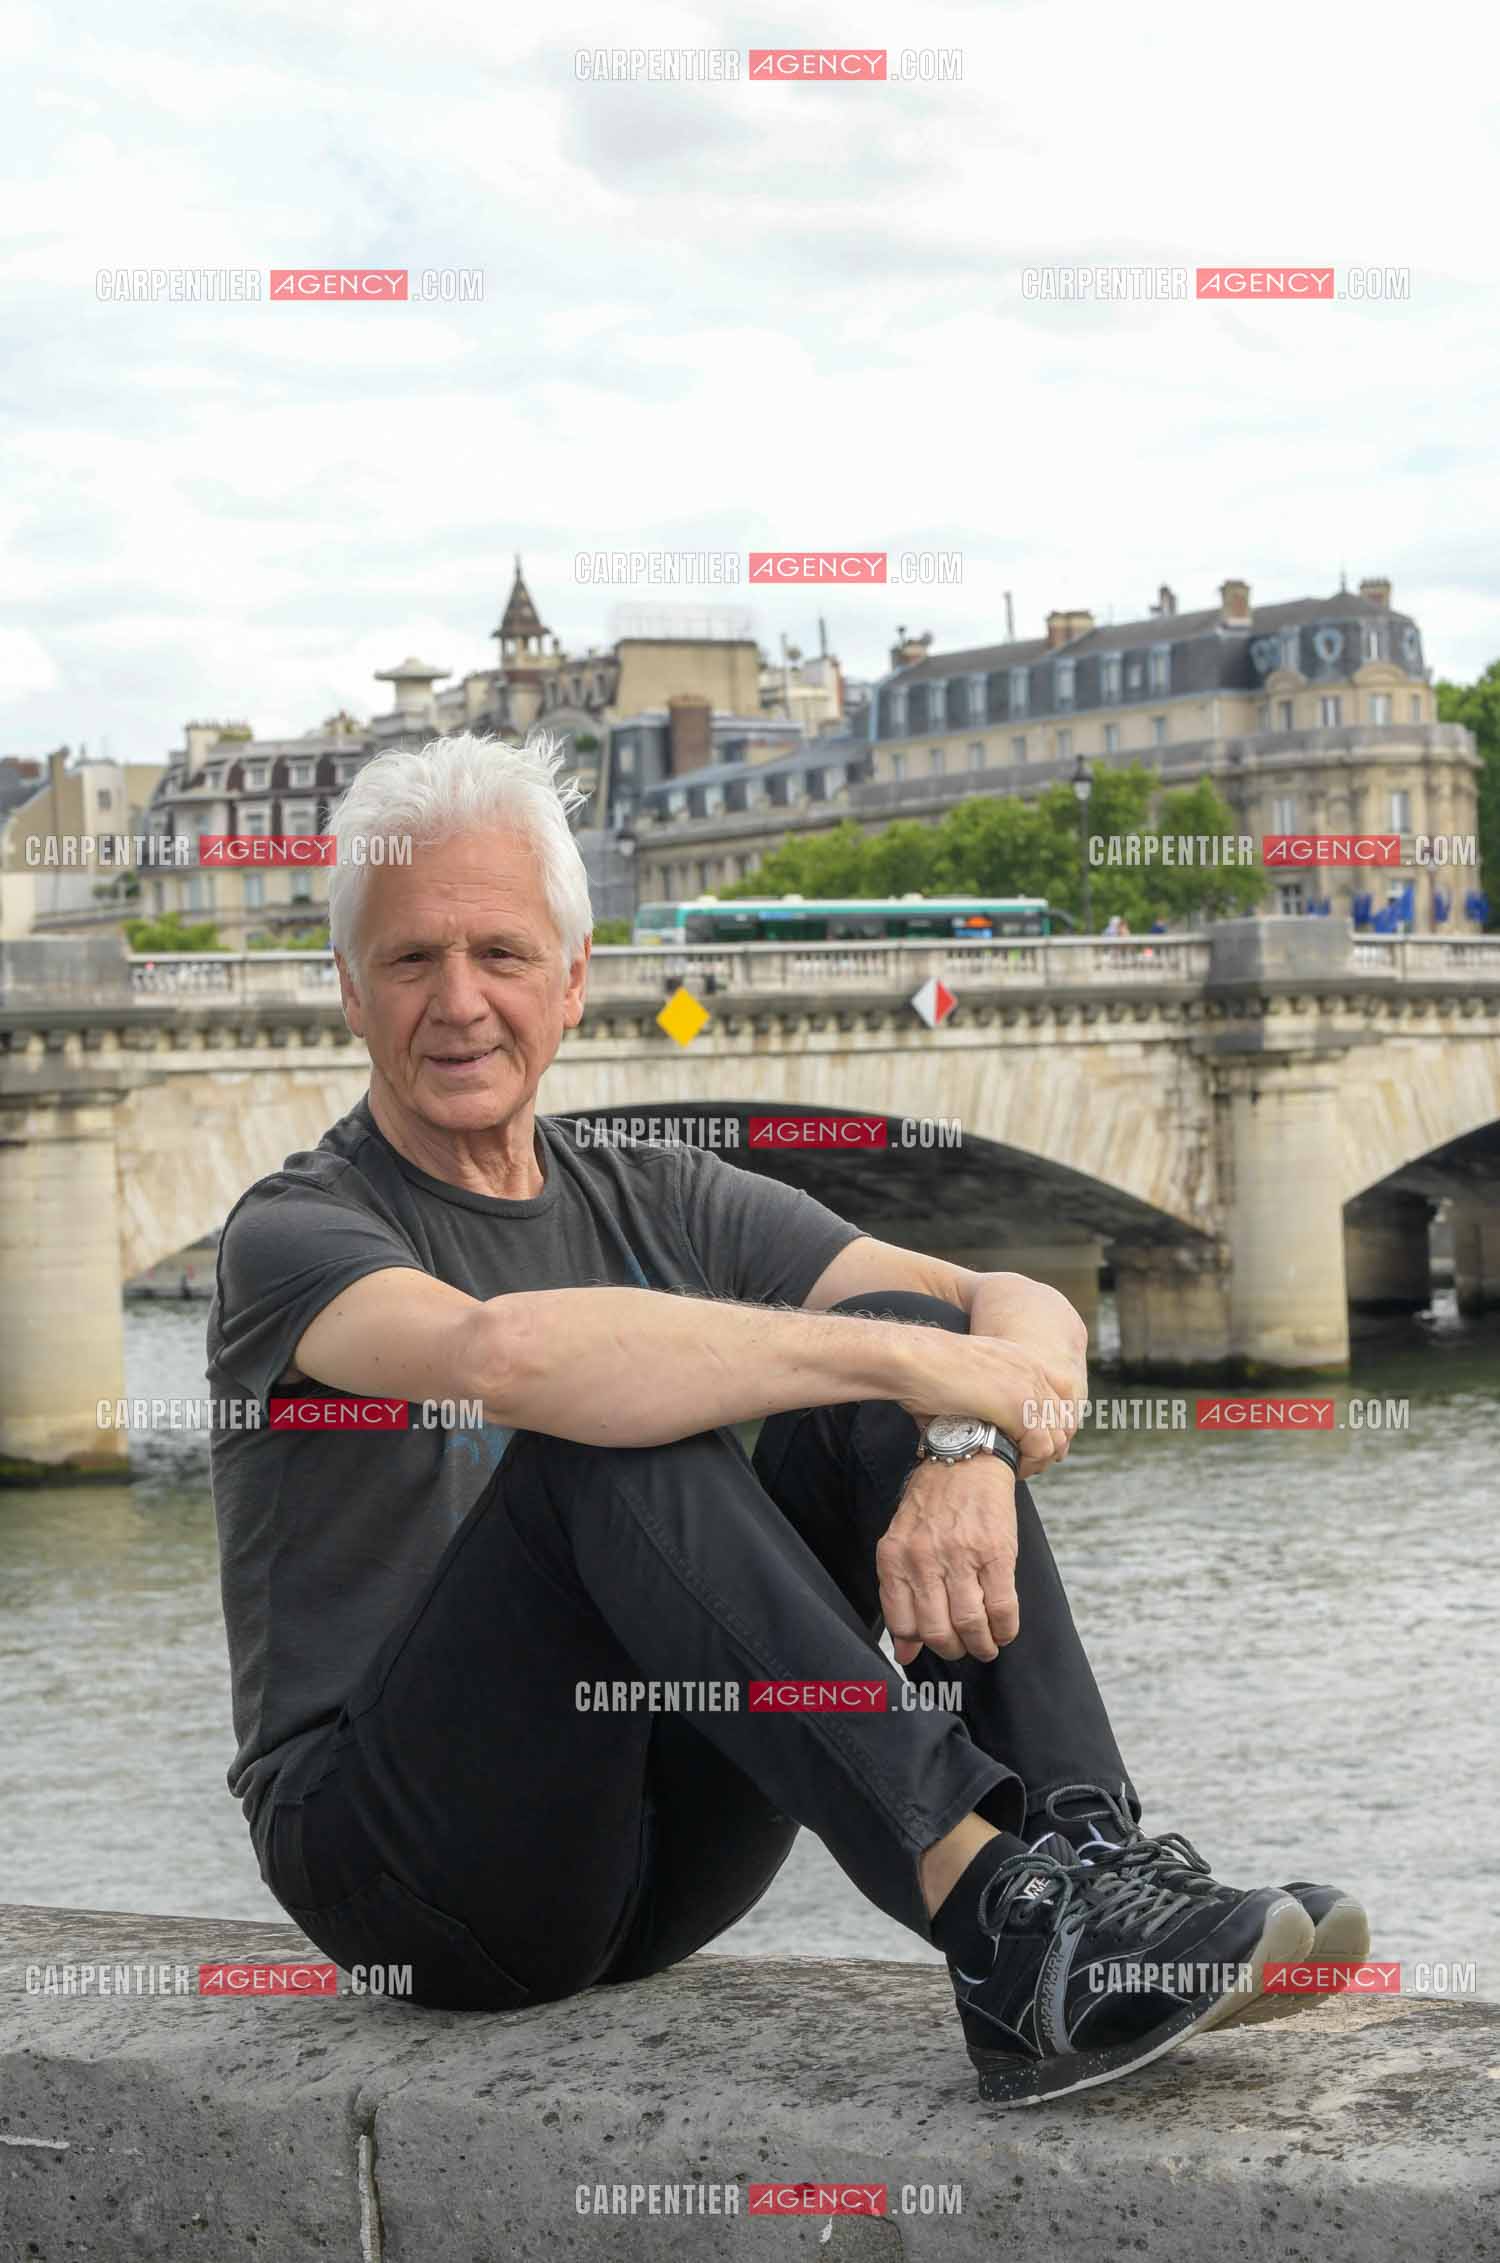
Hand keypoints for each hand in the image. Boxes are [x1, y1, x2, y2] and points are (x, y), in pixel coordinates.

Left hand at [876, 1452, 1018, 1665]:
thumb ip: (900, 1596)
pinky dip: (1005, 1628)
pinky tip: (1004, 1630)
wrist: (965, 1459)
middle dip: (953, 1650)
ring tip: (986, 1645)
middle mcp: (923, 1560)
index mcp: (894, 1558)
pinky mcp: (995, 1553)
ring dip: (981, 1645)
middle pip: (937, 1632)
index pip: (902, 1624)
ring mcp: (960, 1556)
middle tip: (963, 1648)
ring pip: (969, 1625)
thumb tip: (905, 1653)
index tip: (934, 1643)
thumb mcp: (903, 1543)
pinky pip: (1001, 1607)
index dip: (921, 1643)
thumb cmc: (932, 1504)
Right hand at [895, 1333, 1073, 1479]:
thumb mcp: (963, 1378)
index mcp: (1020, 1359)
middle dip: (1046, 1446)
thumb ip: (980, 1398)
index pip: (1057, 1398)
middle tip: (1023, 1463)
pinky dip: (1028, 1464)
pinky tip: (1009, 1467)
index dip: (1047, 1426)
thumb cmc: (922, 1372)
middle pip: (1062, 1420)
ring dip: (1037, 1459)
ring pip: (1055, 1438)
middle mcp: (1031, 1371)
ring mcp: (1029, 1388)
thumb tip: (969, 1426)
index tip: (1029, 1446)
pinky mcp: (1021, 1408)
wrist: (913, 1360)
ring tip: (1015, 1469)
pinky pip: (1041, 1448)